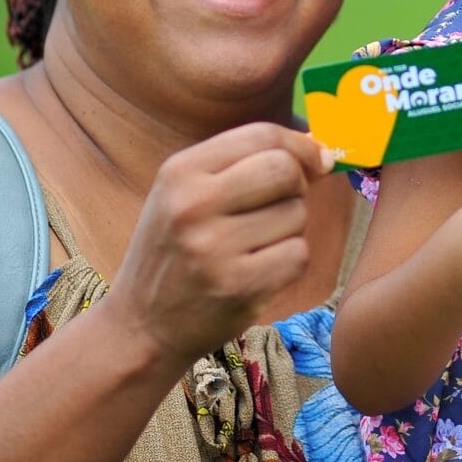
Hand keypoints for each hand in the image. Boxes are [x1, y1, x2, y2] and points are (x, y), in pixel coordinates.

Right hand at [106, 122, 336, 365]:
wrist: (140, 326)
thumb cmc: (175, 250)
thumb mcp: (187, 193)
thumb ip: (245, 163)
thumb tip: (322, 149)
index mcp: (180, 172)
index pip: (261, 134)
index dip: (301, 145)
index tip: (316, 160)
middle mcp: (193, 205)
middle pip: (285, 170)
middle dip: (298, 185)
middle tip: (279, 205)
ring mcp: (214, 248)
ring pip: (296, 214)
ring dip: (289, 229)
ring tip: (253, 245)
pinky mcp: (238, 287)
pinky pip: (298, 255)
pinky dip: (289, 262)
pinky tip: (259, 271)